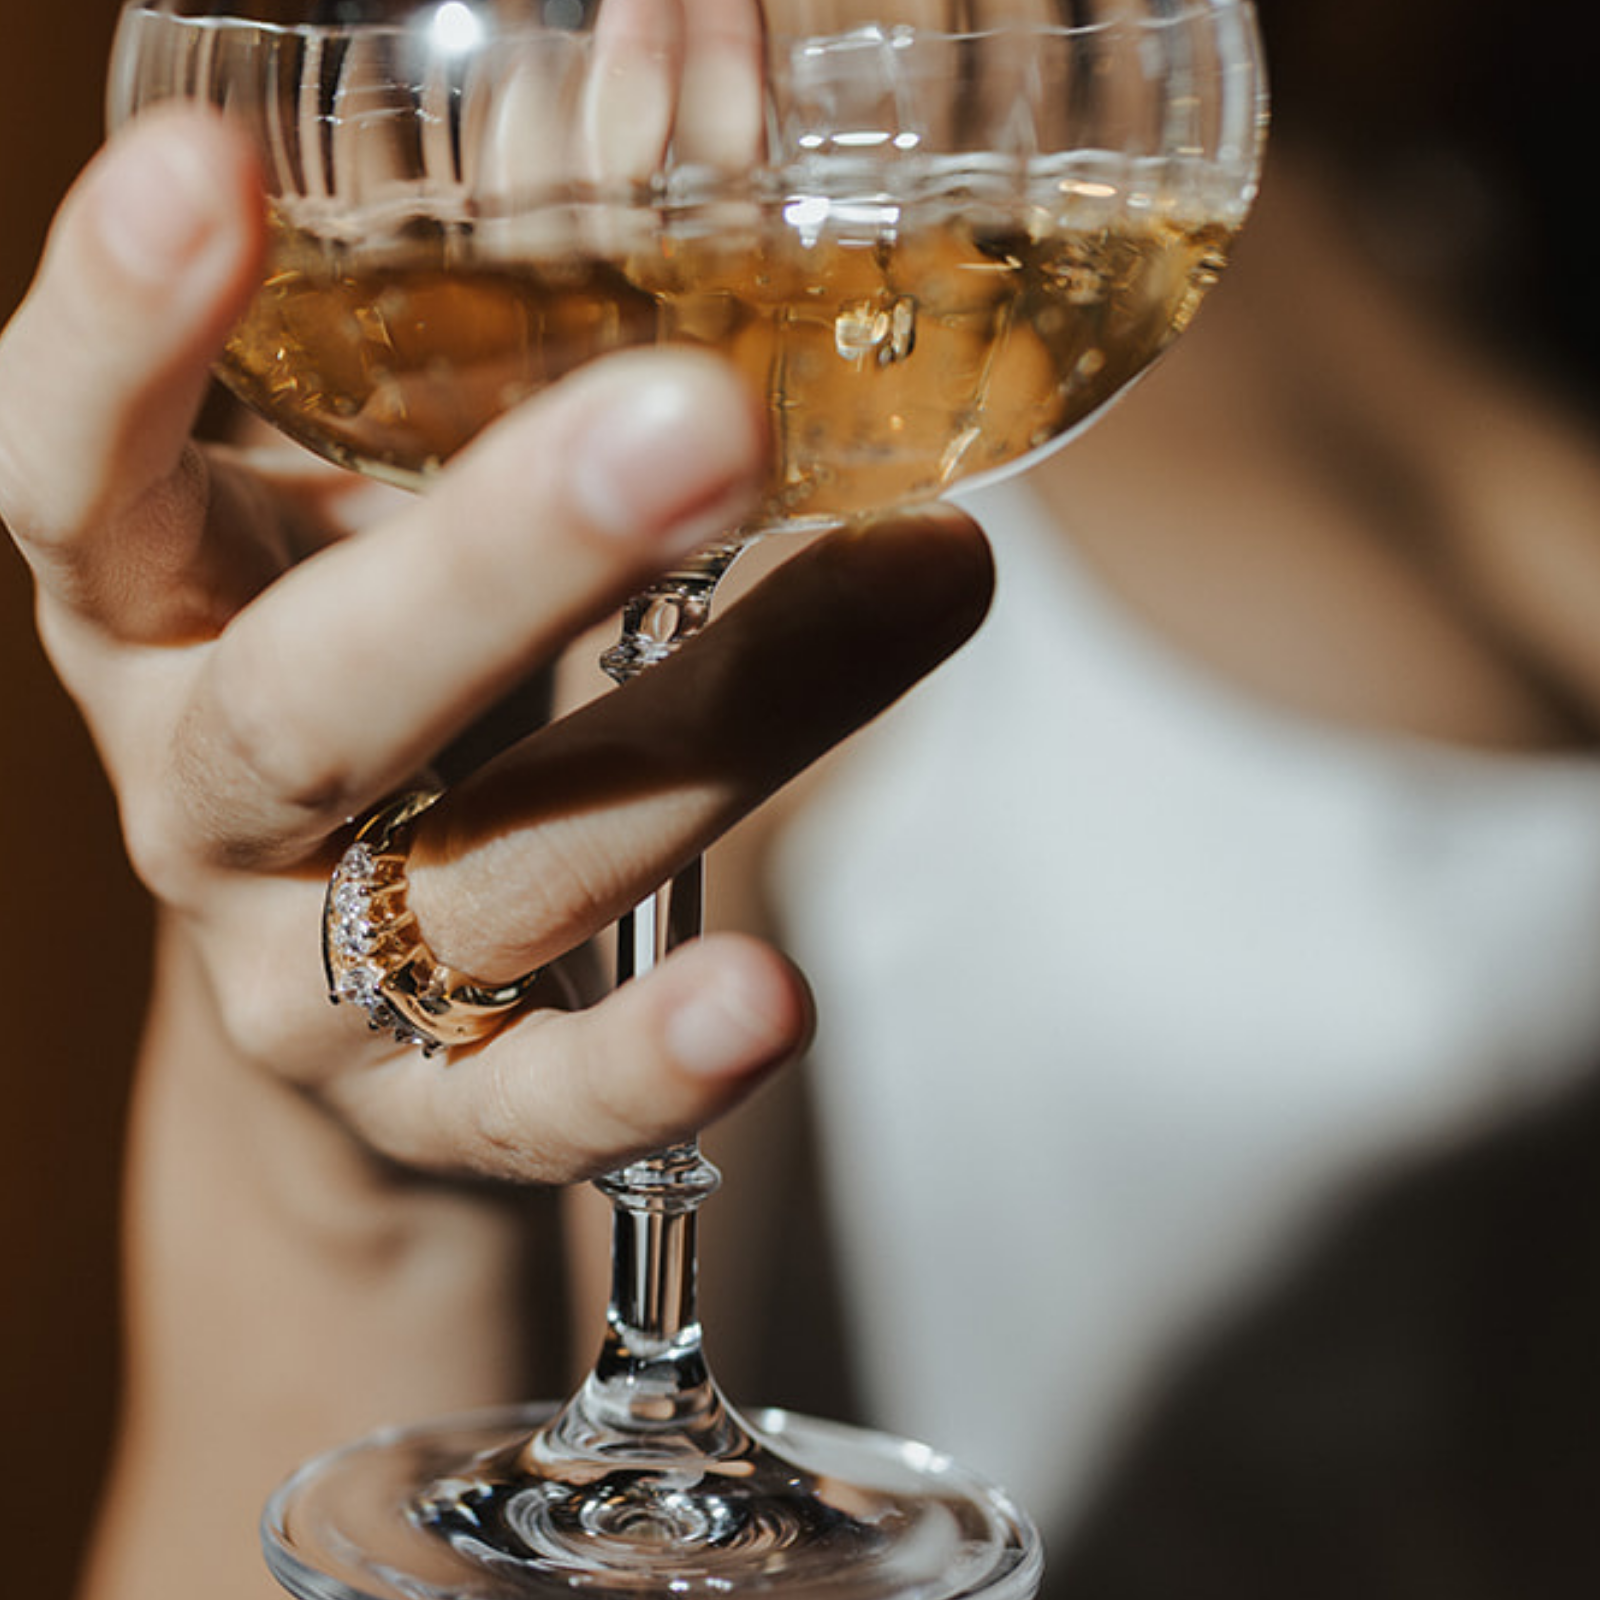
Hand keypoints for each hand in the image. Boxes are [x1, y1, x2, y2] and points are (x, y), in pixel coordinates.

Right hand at [0, 105, 991, 1187]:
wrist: (348, 980)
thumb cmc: (400, 680)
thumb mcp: (403, 503)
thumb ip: (517, 315)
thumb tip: (706, 47)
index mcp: (160, 615)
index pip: (78, 474)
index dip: (119, 337)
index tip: (202, 169)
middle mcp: (204, 797)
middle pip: (315, 701)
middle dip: (502, 557)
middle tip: (706, 419)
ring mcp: (303, 977)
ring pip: (483, 876)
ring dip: (710, 737)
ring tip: (922, 589)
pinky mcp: (427, 1109)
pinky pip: (532, 1106)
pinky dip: (653, 1054)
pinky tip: (777, 998)